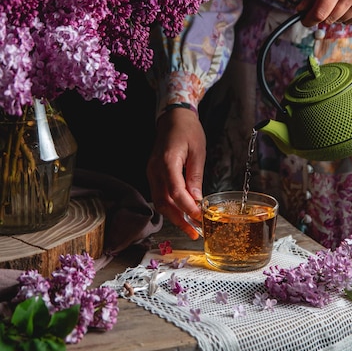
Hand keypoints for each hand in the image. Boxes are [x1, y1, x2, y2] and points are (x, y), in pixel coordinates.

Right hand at [146, 107, 205, 239]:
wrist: (173, 117)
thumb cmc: (188, 130)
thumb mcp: (198, 152)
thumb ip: (195, 177)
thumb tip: (197, 201)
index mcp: (167, 161)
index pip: (175, 191)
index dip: (187, 208)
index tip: (200, 218)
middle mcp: (155, 169)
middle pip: (163, 201)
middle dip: (179, 219)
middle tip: (194, 232)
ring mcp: (151, 172)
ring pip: (159, 201)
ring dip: (174, 216)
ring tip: (189, 227)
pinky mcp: (153, 174)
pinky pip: (159, 195)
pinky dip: (170, 207)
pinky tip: (182, 213)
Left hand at [297, 0, 351, 26]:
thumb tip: (301, 9)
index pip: (320, 11)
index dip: (309, 20)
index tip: (304, 20)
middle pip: (330, 18)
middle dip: (321, 17)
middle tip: (320, 8)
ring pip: (341, 20)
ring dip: (335, 15)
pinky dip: (347, 16)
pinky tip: (349, 2)